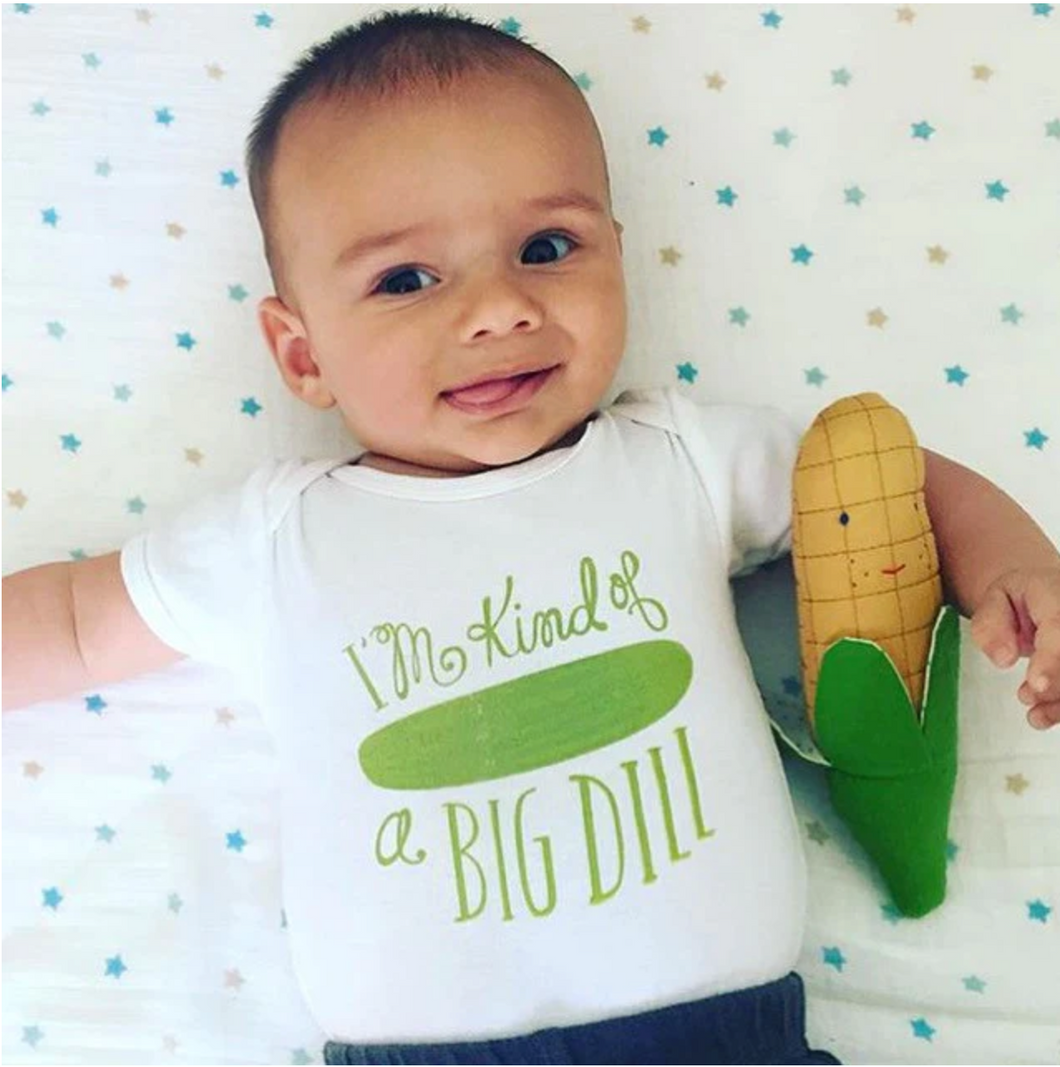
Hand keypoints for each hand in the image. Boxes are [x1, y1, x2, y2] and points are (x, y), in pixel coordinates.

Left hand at [970, 567, 1059, 728]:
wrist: (1051, 592)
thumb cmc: (1024, 596)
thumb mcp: (996, 598)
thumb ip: (992, 624)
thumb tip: (1003, 659)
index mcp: (1058, 595)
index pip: (1059, 628)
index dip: (1050, 660)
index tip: (1036, 684)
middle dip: (1055, 684)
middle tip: (1026, 695)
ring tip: (1035, 715)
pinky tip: (1043, 716)